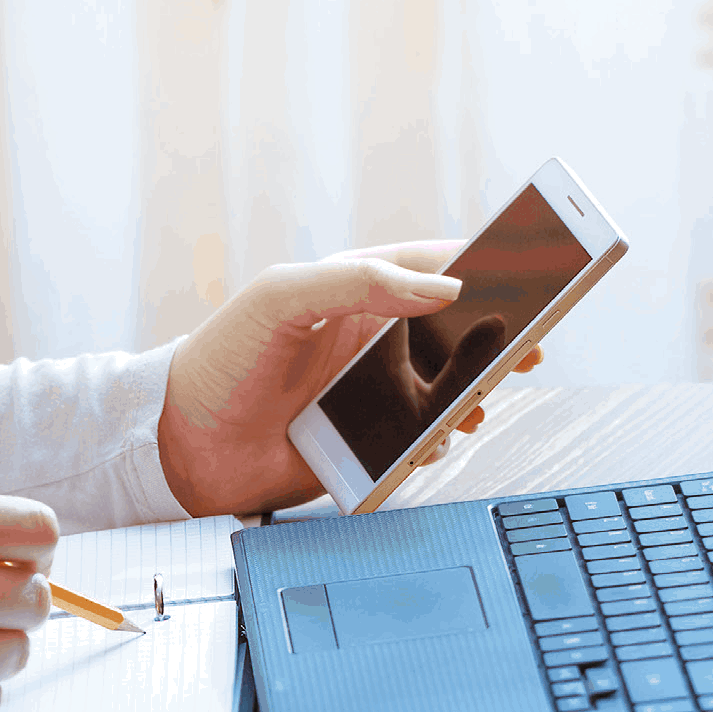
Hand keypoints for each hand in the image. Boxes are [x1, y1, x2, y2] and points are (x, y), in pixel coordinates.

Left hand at [158, 241, 542, 515]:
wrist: (182, 445)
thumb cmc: (219, 360)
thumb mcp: (279, 299)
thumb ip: (355, 281)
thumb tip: (439, 288)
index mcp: (353, 290)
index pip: (431, 267)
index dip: (481, 266)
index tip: (527, 268)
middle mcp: (370, 339)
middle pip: (456, 330)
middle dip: (497, 337)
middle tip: (530, 346)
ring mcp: (371, 391)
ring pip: (449, 388)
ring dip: (474, 394)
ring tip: (480, 402)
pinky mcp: (368, 441)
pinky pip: (424, 439)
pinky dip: (439, 441)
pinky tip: (433, 441)